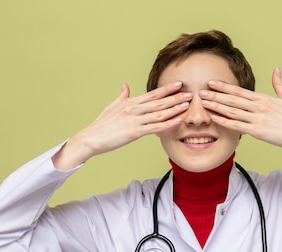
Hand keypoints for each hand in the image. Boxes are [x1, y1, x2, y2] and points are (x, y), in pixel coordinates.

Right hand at [53, 82, 191, 169]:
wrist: (91, 138)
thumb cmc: (101, 125)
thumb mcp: (112, 107)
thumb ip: (122, 96)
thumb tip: (125, 85)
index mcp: (129, 102)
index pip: (152, 94)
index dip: (166, 89)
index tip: (179, 84)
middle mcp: (133, 109)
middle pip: (159, 102)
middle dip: (175, 97)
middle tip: (190, 93)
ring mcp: (134, 120)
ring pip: (159, 113)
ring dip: (174, 109)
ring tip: (187, 105)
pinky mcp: (134, 132)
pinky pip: (154, 128)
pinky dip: (167, 124)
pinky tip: (177, 121)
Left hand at [199, 68, 281, 154]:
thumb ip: (279, 84)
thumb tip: (277, 69)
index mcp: (264, 98)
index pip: (240, 91)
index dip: (224, 86)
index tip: (212, 82)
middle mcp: (259, 106)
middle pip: (233, 98)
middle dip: (216, 94)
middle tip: (201, 91)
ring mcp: (258, 118)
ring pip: (232, 111)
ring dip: (217, 106)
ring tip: (204, 103)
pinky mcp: (258, 131)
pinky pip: (238, 126)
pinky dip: (225, 121)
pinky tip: (215, 118)